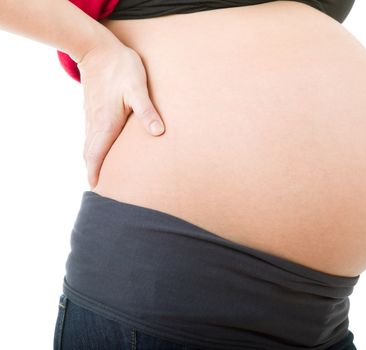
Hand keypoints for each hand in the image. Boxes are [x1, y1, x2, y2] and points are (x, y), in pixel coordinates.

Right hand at [77, 41, 164, 189]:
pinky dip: (94, 148)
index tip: (96, 189)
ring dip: (93, 160)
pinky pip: (91, 135)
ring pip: (89, 144)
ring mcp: (92, 116)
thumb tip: (158, 133)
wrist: (98, 48)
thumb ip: (147, 111)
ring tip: (101, 175)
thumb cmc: (121, 68)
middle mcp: (96, 122)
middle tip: (101, 189)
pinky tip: (102, 150)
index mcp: (106, 122)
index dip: (95, 172)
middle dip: (93, 171)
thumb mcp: (138, 88)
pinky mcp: (93, 109)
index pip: (96, 154)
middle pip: (90, 153)